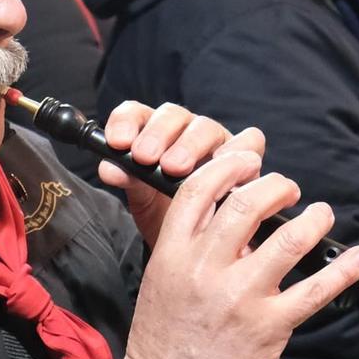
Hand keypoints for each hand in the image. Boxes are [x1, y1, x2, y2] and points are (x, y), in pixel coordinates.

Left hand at [98, 101, 264, 248]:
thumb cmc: (166, 215)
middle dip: (157, 135)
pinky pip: (248, 140)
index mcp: (153, 133)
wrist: (196, 244)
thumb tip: (110, 168)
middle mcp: (185, 130)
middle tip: (144, 157)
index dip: (126, 122)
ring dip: (189, 144)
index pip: (137, 113)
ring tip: (175, 169)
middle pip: (172, 115)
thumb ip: (128, 179)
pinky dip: (237, 149)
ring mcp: (216, 140)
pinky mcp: (246, 154)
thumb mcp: (142, 199)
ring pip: (206, 126)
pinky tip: (222, 166)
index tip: (117, 142)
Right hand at [119, 152, 358, 358]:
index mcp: (172, 255)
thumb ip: (193, 248)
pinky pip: (316, 290)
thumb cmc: (163, 345)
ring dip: (314, 219)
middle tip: (289, 190)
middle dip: (277, 186)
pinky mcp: (269, 326)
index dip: (229, 166)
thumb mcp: (163, 283)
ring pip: (289, 239)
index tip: (248, 161)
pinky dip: (344, 268)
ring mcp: (240, 297)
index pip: (200, 190)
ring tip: (321, 215)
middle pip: (248, 203)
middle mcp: (205, 270)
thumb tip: (237, 220)